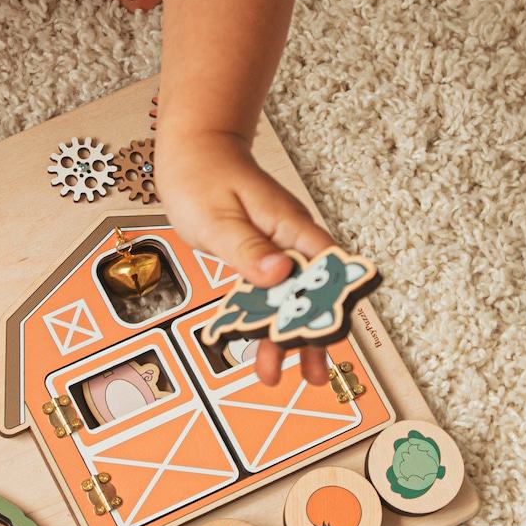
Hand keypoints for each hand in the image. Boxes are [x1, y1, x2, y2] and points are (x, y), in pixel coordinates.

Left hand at [156, 129, 334, 386]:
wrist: (194, 151)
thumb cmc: (203, 176)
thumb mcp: (218, 217)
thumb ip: (248, 248)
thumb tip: (280, 274)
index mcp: (290, 228)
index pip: (325, 270)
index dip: (332, 305)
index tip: (331, 338)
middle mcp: (290, 240)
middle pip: (311, 293)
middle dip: (310, 335)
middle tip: (313, 375)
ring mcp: (274, 249)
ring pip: (287, 298)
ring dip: (284, 335)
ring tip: (278, 373)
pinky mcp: (257, 255)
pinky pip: (265, 293)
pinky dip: (263, 319)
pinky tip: (259, 344)